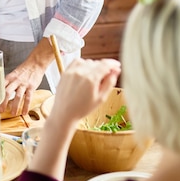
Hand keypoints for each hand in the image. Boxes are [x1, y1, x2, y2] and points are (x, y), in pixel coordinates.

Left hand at [0, 60, 44, 115]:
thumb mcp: (14, 74)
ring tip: (12, 113)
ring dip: (14, 106)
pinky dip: (26, 106)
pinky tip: (24, 112)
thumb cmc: (24, 69)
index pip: (0, 87)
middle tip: (0, 110)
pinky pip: (28, 98)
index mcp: (9, 77)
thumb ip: (8, 82)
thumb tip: (1, 92)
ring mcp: (24, 84)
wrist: (35, 63)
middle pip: (7, 92)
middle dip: (3, 103)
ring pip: (18, 96)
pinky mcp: (31, 87)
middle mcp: (15, 81)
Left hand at [27, 58, 119, 178]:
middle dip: (102, 68)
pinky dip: (82, 68)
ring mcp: (70, 72)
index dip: (112, 64)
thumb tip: (114, 69)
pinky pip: (76, 64)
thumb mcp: (99, 98)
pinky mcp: (64, 74)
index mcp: (89, 77)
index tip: (117, 65)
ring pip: (86, 63)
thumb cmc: (81, 111)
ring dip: (92, 67)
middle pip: (96, 63)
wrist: (61, 117)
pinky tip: (84, 78)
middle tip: (109, 74)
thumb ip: (108, 81)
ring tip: (95, 80)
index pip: (104, 64)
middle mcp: (79, 72)